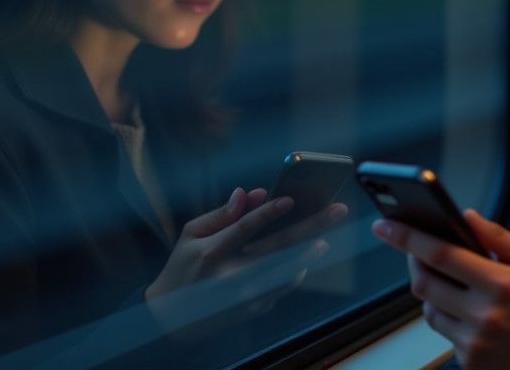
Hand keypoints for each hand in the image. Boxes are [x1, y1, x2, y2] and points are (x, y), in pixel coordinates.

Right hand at [146, 187, 343, 301]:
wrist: (173, 317)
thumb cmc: (184, 267)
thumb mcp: (191, 235)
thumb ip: (222, 214)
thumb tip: (249, 193)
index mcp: (212, 252)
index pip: (244, 228)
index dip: (267, 213)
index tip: (289, 199)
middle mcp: (231, 275)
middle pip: (277, 247)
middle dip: (310, 227)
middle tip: (336, 211)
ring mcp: (245, 294)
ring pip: (287, 271)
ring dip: (309, 254)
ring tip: (324, 240)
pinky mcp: (255, 306)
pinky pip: (283, 285)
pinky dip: (296, 270)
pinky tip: (307, 257)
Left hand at [372, 209, 509, 369]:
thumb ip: (497, 237)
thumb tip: (466, 217)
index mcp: (501, 283)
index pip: (441, 254)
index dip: (408, 237)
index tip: (386, 225)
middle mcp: (484, 315)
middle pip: (424, 284)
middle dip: (412, 262)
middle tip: (414, 250)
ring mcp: (475, 342)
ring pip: (429, 311)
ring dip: (432, 292)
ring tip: (452, 283)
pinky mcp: (471, 362)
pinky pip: (444, 334)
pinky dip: (449, 318)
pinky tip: (469, 311)